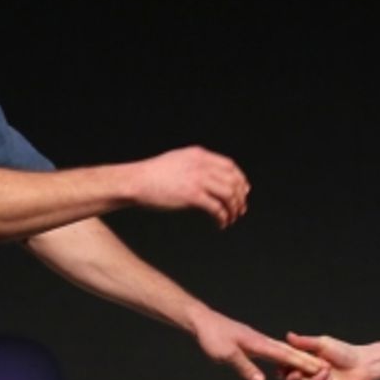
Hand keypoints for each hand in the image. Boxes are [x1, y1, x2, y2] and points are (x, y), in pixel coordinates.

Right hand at [131, 147, 250, 227]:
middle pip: (233, 180)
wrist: (136, 181)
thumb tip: (209, 177)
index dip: (240, 179)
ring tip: (231, 219)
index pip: (230, 165)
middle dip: (240, 197)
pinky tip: (220, 224)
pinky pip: (216, 208)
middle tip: (240, 210)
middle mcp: (202, 165)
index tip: (243, 191)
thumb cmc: (153, 174)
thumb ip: (195, 165)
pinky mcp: (192, 196)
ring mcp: (198, 180)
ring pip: (229, 195)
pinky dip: (222, 218)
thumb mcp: (178, 160)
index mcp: (199, 155)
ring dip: (233, 209)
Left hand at [192, 308, 324, 379]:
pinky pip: (273, 351)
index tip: (319, 369)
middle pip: (289, 352)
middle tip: (325, 368)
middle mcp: (262, 341)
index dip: (303, 364)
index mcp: (259, 344)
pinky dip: (285, 356)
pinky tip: (285, 359)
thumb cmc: (212, 337)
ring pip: (283, 350)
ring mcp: (257, 340)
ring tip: (312, 364)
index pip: (285, 356)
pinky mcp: (252, 342)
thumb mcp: (226, 355)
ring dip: (298, 358)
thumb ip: (244, 367)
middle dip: (307, 361)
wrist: (203, 321)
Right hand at [279, 332, 375, 379]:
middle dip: (291, 379)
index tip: (281, 366)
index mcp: (305, 364)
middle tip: (296, 373)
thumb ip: (304, 342)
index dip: (282, 369)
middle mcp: (309, 377)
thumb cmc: (344, 352)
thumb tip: (288, 335)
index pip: (288, 368)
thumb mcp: (322, 344)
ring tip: (326, 371)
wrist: (363, 364)